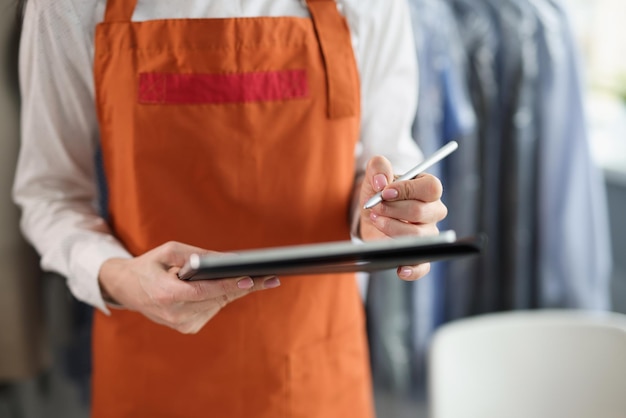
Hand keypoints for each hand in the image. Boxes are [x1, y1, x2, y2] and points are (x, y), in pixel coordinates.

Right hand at [98, 241, 280, 333]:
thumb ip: (198, 255)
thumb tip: (229, 261)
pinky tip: (218, 287)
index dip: (230, 285)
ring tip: (241, 276)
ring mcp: (181, 325)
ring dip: (231, 289)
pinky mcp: (187, 329)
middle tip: (272, 278)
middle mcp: (174, 314)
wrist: (127, 289)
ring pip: (219, 304)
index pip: (205, 291)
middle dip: (244, 286)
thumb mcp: (170, 251)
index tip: (252, 279)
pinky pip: (213, 309)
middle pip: (218, 298)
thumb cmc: (150, 265)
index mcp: (166, 294)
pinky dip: (218, 297)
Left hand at [358, 156, 447, 280]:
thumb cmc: (379, 191)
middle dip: (394, 209)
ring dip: (392, 228)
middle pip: (422, 212)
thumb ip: (379, 167)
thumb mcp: (375, 174)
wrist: (371, 212)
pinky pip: (423, 265)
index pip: (431, 188)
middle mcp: (433, 212)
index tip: (384, 192)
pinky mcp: (418, 254)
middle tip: (375, 207)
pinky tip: (400, 268)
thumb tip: (381, 181)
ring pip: (418, 236)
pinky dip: (413, 269)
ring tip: (376, 221)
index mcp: (428, 189)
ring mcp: (428, 234)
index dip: (407, 190)